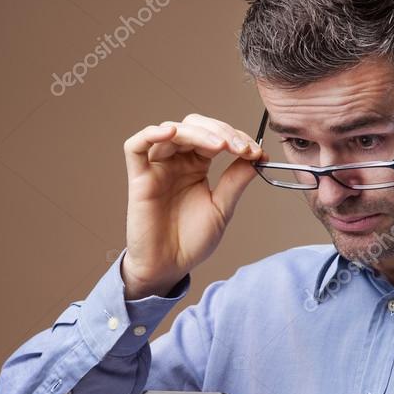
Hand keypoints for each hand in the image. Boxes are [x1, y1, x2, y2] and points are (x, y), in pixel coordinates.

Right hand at [120, 114, 263, 298]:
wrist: (170, 267)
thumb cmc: (191, 241)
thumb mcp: (222, 208)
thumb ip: (236, 180)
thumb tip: (258, 155)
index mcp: (196, 166)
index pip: (214, 136)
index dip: (236, 138)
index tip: (256, 152)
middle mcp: (176, 162)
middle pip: (194, 126)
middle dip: (221, 131)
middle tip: (240, 147)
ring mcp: (157, 167)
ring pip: (171, 131)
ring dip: (198, 132)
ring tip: (220, 145)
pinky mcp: (139, 178)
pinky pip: (135, 146)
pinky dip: (150, 133)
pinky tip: (170, 133)